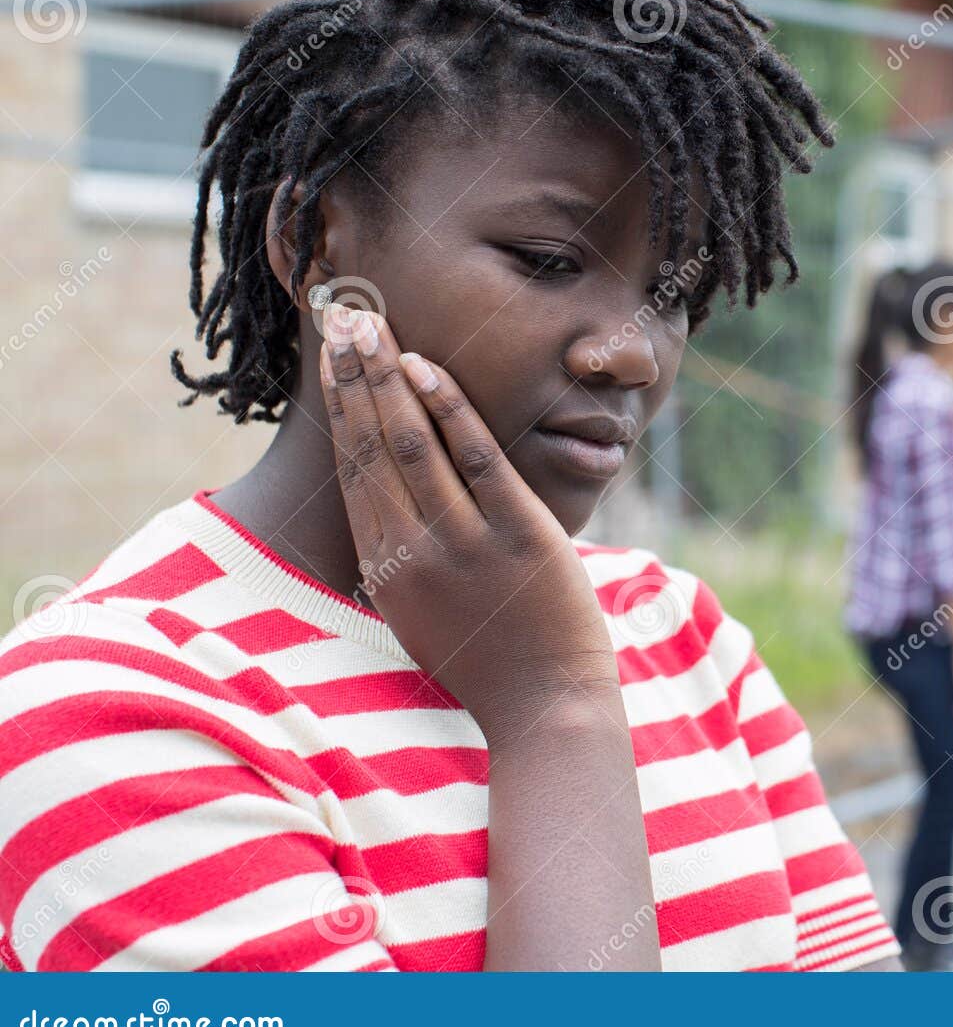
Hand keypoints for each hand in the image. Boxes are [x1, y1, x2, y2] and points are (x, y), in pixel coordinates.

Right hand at [319, 304, 615, 733]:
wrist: (546, 708)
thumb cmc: (487, 662)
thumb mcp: (420, 616)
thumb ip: (397, 561)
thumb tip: (382, 506)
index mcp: (386, 571)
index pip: (352, 473)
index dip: (340, 410)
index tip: (332, 360)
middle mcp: (413, 553)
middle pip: (371, 448)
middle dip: (354, 378)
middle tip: (342, 318)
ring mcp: (465, 543)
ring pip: (413, 446)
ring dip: (389, 380)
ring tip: (373, 328)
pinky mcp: (519, 535)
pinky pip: (478, 460)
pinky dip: (450, 410)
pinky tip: (428, 369)